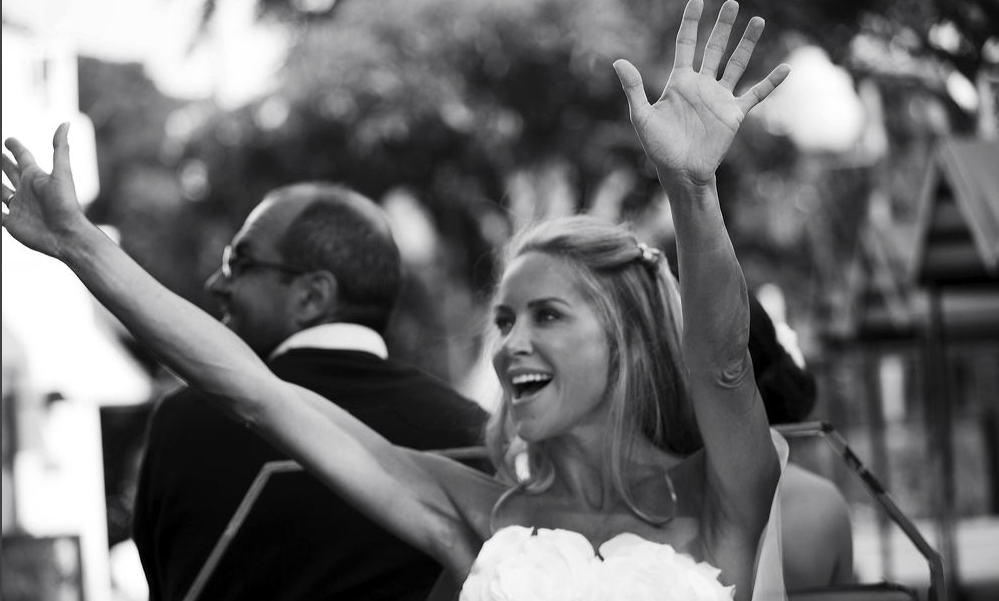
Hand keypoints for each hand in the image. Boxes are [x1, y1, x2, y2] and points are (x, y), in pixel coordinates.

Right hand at [2, 123, 88, 257]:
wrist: (66, 236)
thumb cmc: (66, 204)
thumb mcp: (62, 173)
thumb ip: (60, 148)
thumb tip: (66, 123)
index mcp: (36, 177)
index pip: (23, 157)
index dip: (15, 147)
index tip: (8, 140)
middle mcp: (26, 190)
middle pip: (9, 172)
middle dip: (2, 163)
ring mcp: (18, 206)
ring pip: (0, 191)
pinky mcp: (11, 222)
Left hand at [614, 0, 788, 186]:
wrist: (680, 172)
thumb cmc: (658, 147)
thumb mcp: (642, 116)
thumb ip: (633, 88)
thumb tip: (618, 61)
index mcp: (679, 81)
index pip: (685, 44)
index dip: (691, 22)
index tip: (697, 0)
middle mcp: (701, 85)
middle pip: (714, 48)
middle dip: (722, 26)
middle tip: (731, 3)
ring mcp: (719, 98)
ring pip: (737, 63)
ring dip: (747, 43)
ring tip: (757, 20)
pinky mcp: (734, 114)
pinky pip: (756, 94)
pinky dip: (771, 82)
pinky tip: (785, 69)